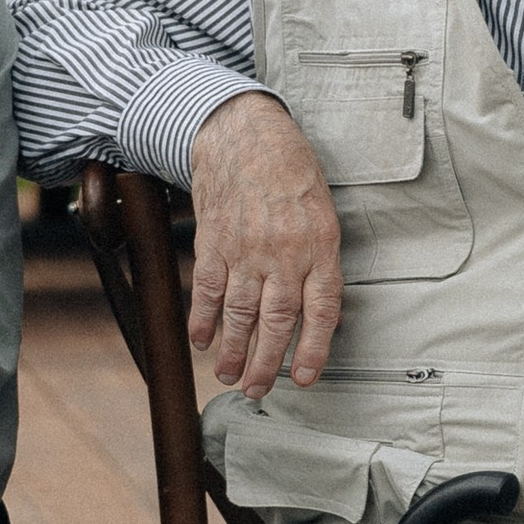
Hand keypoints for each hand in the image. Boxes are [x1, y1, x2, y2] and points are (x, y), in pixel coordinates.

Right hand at [187, 92, 343, 396]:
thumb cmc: (289, 170)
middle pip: (277, 322)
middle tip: (258, 390)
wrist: (243, 133)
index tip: (303, 378)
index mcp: (319, 246)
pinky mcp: (213, 243)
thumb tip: (318, 310)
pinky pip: (206, 290)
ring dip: (232, 351)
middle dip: (266, 364)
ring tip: (228, 375)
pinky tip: (201, 339)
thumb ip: (320, 260)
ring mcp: (246, 249)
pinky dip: (202, 318)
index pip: (321, 311)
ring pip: (240, 314)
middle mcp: (284, 253)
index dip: (313, 350)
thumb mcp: (322, 210)